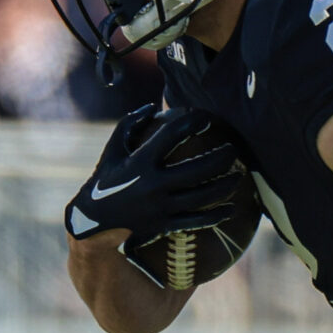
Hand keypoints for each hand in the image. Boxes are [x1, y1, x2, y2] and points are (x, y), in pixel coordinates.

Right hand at [65, 107, 255, 246]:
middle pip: (197, 170)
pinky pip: (196, 221)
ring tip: (239, 176)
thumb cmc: (106, 180)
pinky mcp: (164, 225)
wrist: (94, 222)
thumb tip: (152, 107)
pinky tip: (232, 209)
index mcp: (140, 162)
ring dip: (224, 186)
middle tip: (234, 150)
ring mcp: (160, 207)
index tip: (206, 119)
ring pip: (202, 197)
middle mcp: (152, 185)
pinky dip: (216, 216)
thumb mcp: (112, 150)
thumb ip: (129, 125)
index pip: (171, 136)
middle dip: (220, 159)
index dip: (192, 124)